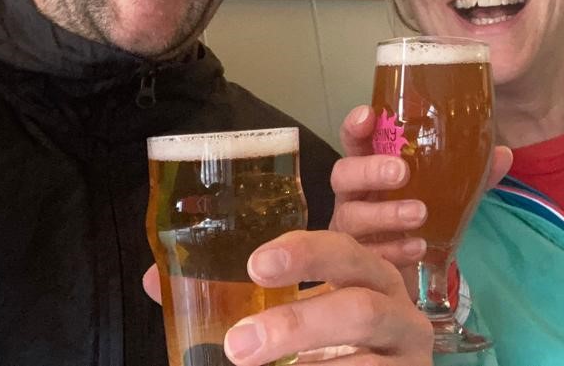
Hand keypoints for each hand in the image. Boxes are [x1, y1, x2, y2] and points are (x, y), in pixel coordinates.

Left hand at [141, 231, 433, 364]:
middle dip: (303, 272)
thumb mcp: (292, 311)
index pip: (352, 211)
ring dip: (302, 335)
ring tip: (246, 355)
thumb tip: (156, 280)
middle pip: (355, 262)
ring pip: (362, 315)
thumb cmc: (331, 344)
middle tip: (246, 316)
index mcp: (357, 259)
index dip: (313, 231)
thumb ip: (235, 293)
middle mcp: (389, 287)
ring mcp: (407, 333)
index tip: (258, 262)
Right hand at [329, 105, 512, 267]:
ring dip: (385, 213)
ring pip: (351, 217)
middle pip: (343, 174)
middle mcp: (353, 194)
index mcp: (369, 167)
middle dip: (369, 170)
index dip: (355, 127)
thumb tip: (503, 154)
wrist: (415, 266)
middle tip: (401, 171)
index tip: (368, 116)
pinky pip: (369, 254)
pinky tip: (417, 246)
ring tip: (419, 213)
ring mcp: (351, 229)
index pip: (353, 140)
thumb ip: (472, 171)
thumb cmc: (422, 211)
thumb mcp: (446, 188)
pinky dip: (394, 250)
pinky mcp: (359, 261)